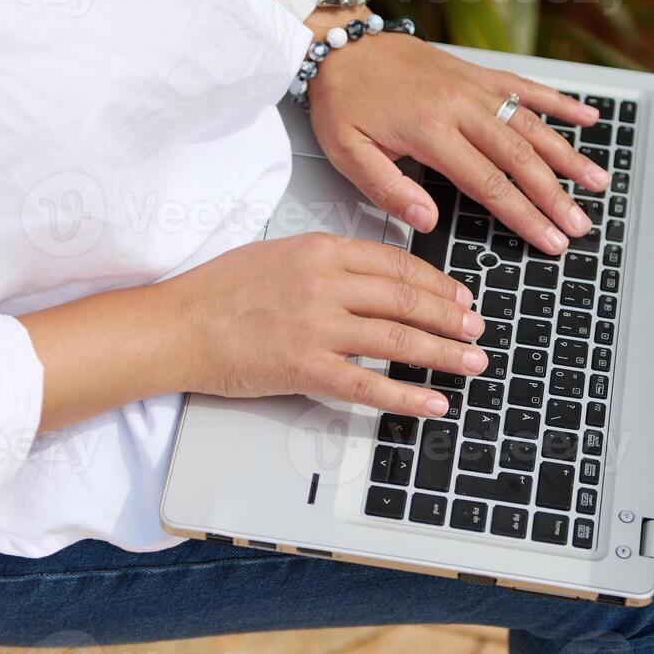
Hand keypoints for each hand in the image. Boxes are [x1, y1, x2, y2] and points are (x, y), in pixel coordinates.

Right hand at [165, 232, 485, 416]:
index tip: (459, 296)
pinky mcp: (305, 368)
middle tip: (477, 330)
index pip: (396, 264)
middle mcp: (324, 283)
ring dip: (443, 354)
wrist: (175, 325)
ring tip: (471, 362)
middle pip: (407, 299)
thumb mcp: (277, 254)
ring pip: (398, 340)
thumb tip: (371, 276)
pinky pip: (369, 386)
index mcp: (320, 250)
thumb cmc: (216, 292)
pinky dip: (408, 396)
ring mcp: (316, 326)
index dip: (436, 283)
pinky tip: (434, 403)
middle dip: (451, 317)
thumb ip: (325, 262)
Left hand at [305, 21, 609, 254]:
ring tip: (598, 182)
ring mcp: (474, 88)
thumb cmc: (343, 99)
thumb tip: (426, 220)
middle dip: (555, 196)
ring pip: (532, 125)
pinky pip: (526, 87)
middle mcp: (460, 107)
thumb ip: (387, 189)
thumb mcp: (346, 152)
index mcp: (430, 131)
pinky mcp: (477, 73)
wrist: (341, 44)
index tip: (548, 239)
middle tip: (580, 226)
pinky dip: (560, 103)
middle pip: (520, 159)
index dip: (523, 216)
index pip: (488, 184)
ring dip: (569, 156)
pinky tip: (588, 117)